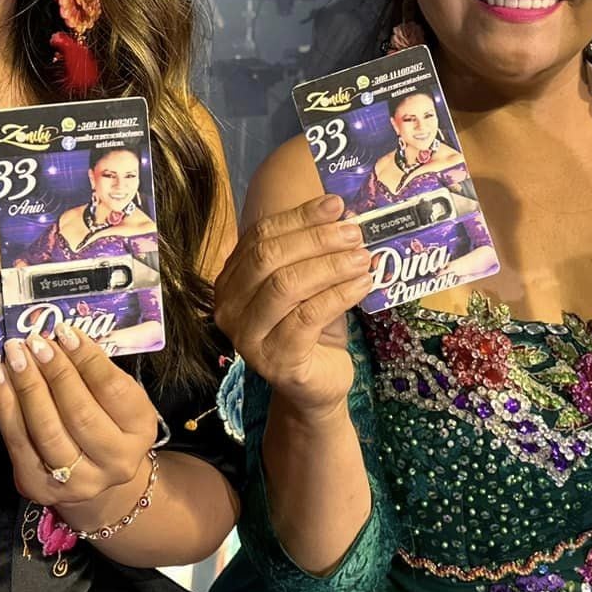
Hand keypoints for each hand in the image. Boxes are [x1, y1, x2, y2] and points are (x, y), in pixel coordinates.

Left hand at [0, 324, 158, 526]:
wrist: (92, 475)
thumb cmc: (104, 422)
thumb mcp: (115, 397)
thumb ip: (95, 372)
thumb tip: (59, 337)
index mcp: (139, 431)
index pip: (113, 390)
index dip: (87, 359)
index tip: (65, 332)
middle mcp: (115, 462)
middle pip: (79, 413)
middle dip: (54, 372)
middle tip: (35, 342)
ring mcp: (77, 481)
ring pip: (46, 430)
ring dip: (27, 386)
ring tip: (14, 355)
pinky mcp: (39, 486)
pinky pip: (17, 440)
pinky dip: (4, 404)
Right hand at [212, 193, 371, 414]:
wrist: (314, 385)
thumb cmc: (310, 329)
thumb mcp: (307, 284)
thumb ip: (311, 252)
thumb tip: (341, 213)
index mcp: (231, 280)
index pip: (260, 236)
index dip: (299, 217)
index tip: (336, 205)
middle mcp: (229, 307)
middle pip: (269, 257)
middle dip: (316, 239)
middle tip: (354, 233)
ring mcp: (247, 337)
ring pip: (286, 285)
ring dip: (330, 266)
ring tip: (362, 258)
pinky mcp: (275, 360)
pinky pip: (307, 316)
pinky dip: (339, 295)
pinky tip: (363, 285)